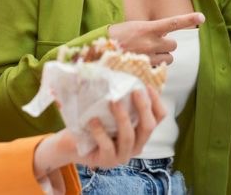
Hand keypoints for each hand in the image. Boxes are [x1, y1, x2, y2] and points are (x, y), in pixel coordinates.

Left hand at [32, 86, 166, 181]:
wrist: (70, 145)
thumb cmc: (92, 123)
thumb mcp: (107, 110)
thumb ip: (118, 97)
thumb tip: (119, 70)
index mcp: (140, 132)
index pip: (159, 118)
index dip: (157, 101)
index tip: (147, 85)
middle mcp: (135, 145)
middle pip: (148, 127)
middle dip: (143, 107)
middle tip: (135, 90)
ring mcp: (122, 155)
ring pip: (129, 136)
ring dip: (122, 117)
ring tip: (113, 101)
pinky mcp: (106, 161)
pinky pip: (107, 146)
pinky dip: (100, 132)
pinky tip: (93, 121)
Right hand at [107, 12, 204, 65]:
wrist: (100, 52)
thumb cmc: (115, 38)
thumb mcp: (132, 27)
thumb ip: (149, 31)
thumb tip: (163, 35)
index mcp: (147, 28)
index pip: (172, 23)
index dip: (188, 19)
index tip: (201, 17)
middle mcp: (150, 42)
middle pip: (173, 45)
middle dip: (167, 45)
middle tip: (154, 44)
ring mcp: (149, 57)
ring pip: (168, 58)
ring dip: (162, 57)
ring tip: (147, 55)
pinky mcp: (146, 69)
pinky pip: (160, 69)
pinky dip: (155, 67)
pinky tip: (144, 64)